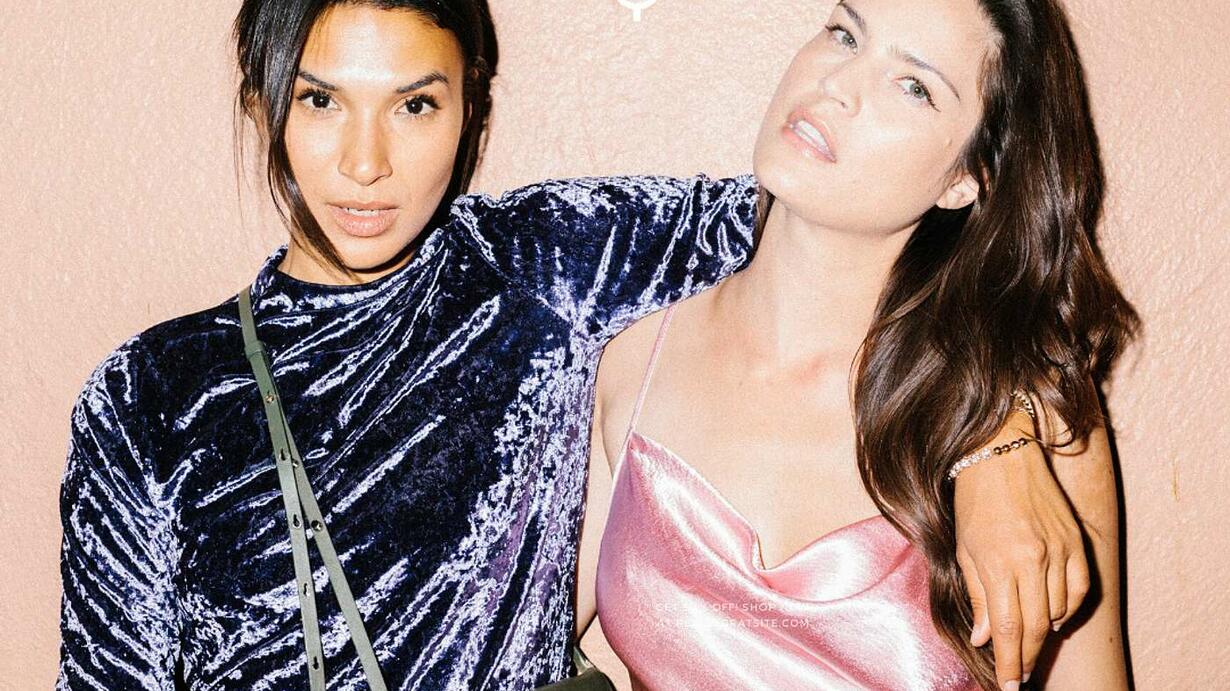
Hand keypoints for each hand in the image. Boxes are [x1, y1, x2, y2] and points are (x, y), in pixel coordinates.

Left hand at [953, 414, 1087, 690]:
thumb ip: (978, 595)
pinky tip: (1055, 618)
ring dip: (1045, 635)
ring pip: (1058, 610)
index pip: (1009, 627)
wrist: (1001, 453)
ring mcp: (1058, 549)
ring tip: (1031, 648)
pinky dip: (1069, 609)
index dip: (1010, 660)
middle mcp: (1033, 558)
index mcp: (999, 561)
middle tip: (1020, 675)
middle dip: (1027, 656)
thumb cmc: (974, 500)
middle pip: (1036, 625)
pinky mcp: (1074, 540)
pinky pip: (1079, 588)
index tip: (1008, 683)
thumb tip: (987, 638)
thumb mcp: (965, 548)